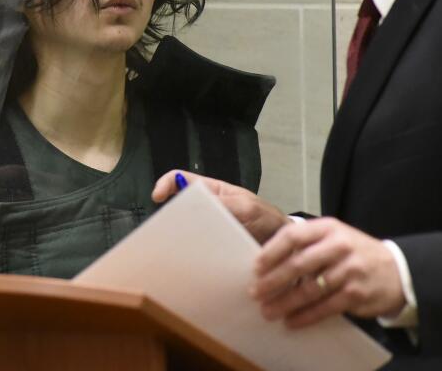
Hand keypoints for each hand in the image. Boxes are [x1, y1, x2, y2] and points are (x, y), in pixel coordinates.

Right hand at [152, 170, 289, 243]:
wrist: (284, 248)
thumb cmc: (267, 218)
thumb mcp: (247, 207)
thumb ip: (225, 204)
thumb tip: (197, 205)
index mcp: (212, 191)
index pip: (181, 179)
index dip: (166, 184)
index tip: (158, 197)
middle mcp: (206, 209)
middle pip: (179, 207)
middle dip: (171, 216)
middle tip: (168, 230)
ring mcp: (208, 230)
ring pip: (185, 230)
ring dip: (181, 238)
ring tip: (179, 248)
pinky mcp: (211, 248)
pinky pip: (196, 249)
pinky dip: (193, 254)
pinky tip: (193, 263)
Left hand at [251, 217, 405, 326]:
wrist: (397, 271)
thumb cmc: (354, 253)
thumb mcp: (333, 237)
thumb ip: (306, 244)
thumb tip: (268, 262)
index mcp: (328, 228)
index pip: (292, 236)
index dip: (271, 252)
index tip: (256, 267)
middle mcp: (339, 246)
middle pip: (297, 264)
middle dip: (273, 281)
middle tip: (255, 292)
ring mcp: (349, 270)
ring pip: (309, 290)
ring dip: (284, 302)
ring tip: (268, 310)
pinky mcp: (356, 294)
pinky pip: (324, 308)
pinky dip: (305, 316)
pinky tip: (291, 321)